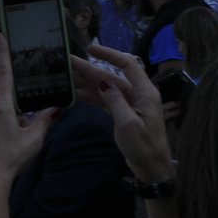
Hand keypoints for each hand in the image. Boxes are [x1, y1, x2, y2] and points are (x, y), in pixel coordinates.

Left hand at [0, 32, 54, 190]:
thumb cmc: (12, 160)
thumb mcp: (34, 140)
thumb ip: (44, 120)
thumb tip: (55, 107)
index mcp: (1, 107)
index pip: (4, 74)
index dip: (2, 53)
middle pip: (1, 104)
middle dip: (10, 115)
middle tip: (15, 137)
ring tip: (2, 147)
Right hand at [76, 46, 172, 182]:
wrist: (152, 169)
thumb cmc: (144, 147)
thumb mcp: (128, 124)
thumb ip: (115, 101)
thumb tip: (103, 82)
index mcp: (144, 93)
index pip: (128, 65)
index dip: (109, 54)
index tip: (90, 49)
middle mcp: (137, 94)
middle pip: (111, 76)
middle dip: (89, 69)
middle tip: (67, 62)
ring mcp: (129, 104)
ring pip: (105, 88)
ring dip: (86, 82)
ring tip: (65, 76)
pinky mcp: (122, 113)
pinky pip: (104, 100)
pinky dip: (90, 96)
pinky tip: (74, 93)